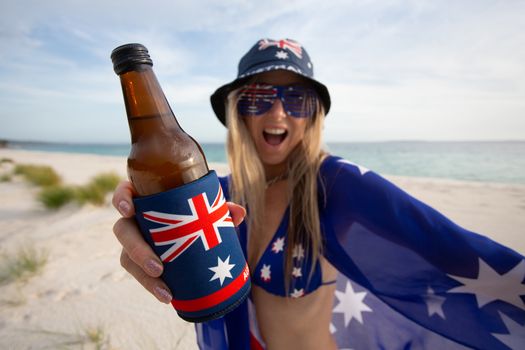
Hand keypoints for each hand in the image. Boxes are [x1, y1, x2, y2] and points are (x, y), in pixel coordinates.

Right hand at [111, 180, 245, 303]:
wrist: (191, 231)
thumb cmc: (194, 213)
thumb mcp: (206, 209)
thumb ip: (221, 209)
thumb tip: (240, 213)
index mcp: (145, 199)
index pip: (125, 193)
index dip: (121, 199)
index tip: (129, 210)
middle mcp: (134, 220)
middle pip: (123, 231)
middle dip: (137, 250)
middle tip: (158, 267)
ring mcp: (134, 242)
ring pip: (127, 258)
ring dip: (144, 277)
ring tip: (165, 291)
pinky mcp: (140, 261)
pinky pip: (140, 274)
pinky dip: (153, 286)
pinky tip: (167, 297)